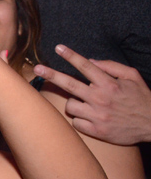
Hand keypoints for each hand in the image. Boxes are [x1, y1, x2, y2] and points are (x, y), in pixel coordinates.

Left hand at [34, 45, 150, 144]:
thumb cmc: (142, 99)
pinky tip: (90, 118)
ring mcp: (97, 116)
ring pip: (70, 105)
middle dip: (50, 75)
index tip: (58, 48)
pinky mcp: (96, 131)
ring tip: (85, 104)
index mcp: (109, 84)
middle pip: (68, 84)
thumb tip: (91, 60)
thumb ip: (112, 66)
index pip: (85, 66)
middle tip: (37, 69)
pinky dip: (80, 119)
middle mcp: (100, 99)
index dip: (70, 55)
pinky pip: (76, 122)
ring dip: (73, 103)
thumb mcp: (132, 77)